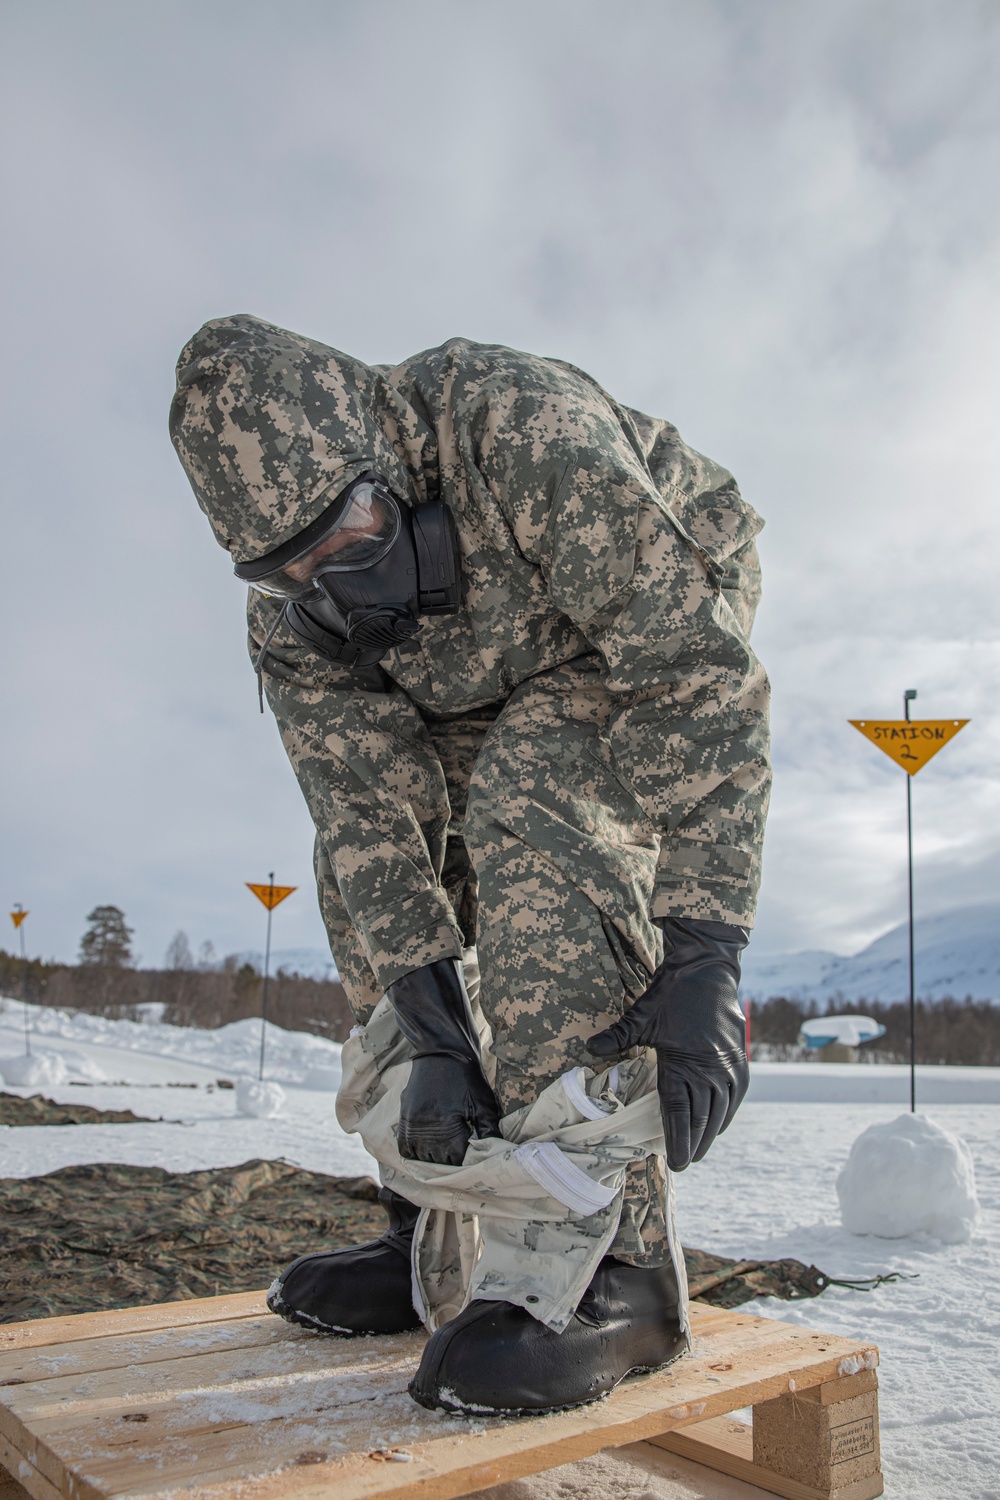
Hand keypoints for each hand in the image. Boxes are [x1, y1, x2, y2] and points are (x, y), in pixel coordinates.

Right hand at [398, 1052, 502, 1164]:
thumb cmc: (466, 1075)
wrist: (442, 1050)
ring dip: (434, 1157)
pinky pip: (404, 1146)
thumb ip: (488, 1129)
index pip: (456, 1159)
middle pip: (438, 1160)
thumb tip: (495, 1150)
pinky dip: (414, 1152)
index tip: (473, 1153)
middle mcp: (425, 1128)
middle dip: (451, 1160)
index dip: (467, 1159)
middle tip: (461, 1152)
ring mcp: (411, 1123)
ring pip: (421, 1156)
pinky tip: (427, 1149)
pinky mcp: (404, 1117)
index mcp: (447, 1125)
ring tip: (446, 1151)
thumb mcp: (483, 1101)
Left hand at [587, 917, 748, 1171]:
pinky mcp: (739, 1058)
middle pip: (701, 1118)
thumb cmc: (671, 993)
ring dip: (711, 1133)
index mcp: (683, 1063)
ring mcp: (728, 1065)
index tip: (675, 1162)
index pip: (679, 1113)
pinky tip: (719, 1123)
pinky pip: (735, 1095)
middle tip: (684, 1163)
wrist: (707, 969)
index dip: (677, 1140)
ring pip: (721, 1110)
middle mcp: (710, 1069)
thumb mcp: (641, 1016)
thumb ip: (617, 1038)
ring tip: (700, 1150)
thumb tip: (589, 1048)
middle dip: (693, 1144)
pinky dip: (727, 1113)